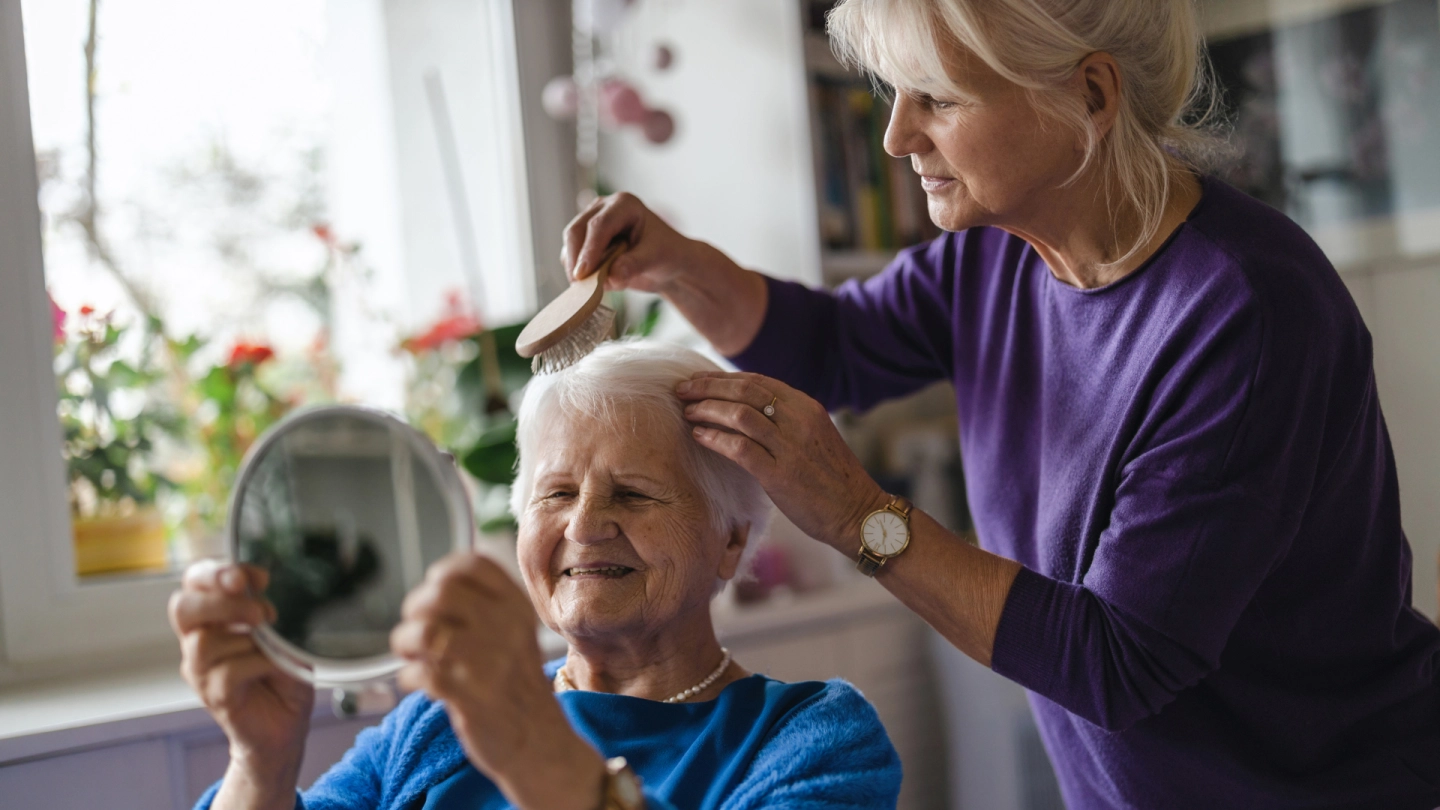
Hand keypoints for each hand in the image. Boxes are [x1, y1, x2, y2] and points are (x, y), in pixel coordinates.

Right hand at [169, 561, 313, 792]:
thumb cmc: (283, 672)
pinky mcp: (214, 695)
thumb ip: (270, 611)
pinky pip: (227, 672)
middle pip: (183, 607)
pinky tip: (275, 666)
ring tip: (272, 644)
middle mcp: (199, 639)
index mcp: (213, 616)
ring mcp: (202, 670)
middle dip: (223, 602)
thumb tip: (266, 593)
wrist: (287, 723)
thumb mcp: (284, 632)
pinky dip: (258, 664)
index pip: (195, 580)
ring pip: (203, 641)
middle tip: (261, 612)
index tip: (259, 578)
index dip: (220, 571)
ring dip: (245, 637)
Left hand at [390, 552, 603, 809]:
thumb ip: (481, 607)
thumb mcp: (514, 633)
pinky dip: (410, 677)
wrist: (539, 741)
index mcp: (516, 607)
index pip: (471, 565)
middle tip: (415, 631)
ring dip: (405, 643)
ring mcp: (490, 662)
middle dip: (414, 609)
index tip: (435, 596)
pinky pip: (421, 673)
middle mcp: (506, 627)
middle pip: (440, 592)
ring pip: (425, 631)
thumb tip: (428, 590)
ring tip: (411, 657)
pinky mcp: (471, 698)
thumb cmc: (515, 684)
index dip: (441, 575)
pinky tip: (421, 685)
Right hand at [562, 191, 699, 293]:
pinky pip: (571, 256)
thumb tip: (610, 277)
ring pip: (570, 245)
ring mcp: (591, 222)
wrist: (667, 263)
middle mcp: (603, 208)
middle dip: (576, 259)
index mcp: (624, 205)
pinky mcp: (585, 240)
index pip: (599, 225)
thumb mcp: (655, 259)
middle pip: (577, 231)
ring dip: (577, 268)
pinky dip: (578, 272)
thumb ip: (633, 265)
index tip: (583, 274)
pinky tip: (594, 284)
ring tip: (596, 287)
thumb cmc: (666, 254)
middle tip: (580, 286)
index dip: (589, 250)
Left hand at [677, 371, 889, 551]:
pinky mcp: (780, 474)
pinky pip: (739, 448)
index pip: (757, 380)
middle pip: (744, 390)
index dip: (722, 378)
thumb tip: (746, 411)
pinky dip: (715, 438)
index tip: (699, 380)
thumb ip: (786, 421)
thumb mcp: (814, 437)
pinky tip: (699, 436)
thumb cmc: (833, 480)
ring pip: (739, 414)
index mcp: (807, 407)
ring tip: (687, 412)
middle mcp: (799, 420)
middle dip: (707, 387)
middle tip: (682, 390)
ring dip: (707, 409)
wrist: (859, 513)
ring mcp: (790, 446)